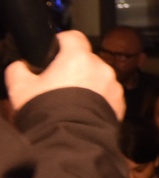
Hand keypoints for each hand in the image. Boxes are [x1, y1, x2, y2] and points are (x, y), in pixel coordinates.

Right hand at [6, 31, 124, 119]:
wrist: (69, 140)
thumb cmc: (45, 111)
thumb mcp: (20, 88)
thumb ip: (19, 70)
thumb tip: (21, 66)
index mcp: (77, 57)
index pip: (73, 36)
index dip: (62, 41)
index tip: (54, 50)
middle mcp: (100, 67)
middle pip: (86, 60)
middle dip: (73, 68)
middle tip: (58, 84)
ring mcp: (113, 85)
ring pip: (98, 77)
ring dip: (87, 84)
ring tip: (71, 102)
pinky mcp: (119, 102)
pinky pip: (108, 95)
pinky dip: (98, 99)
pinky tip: (83, 111)